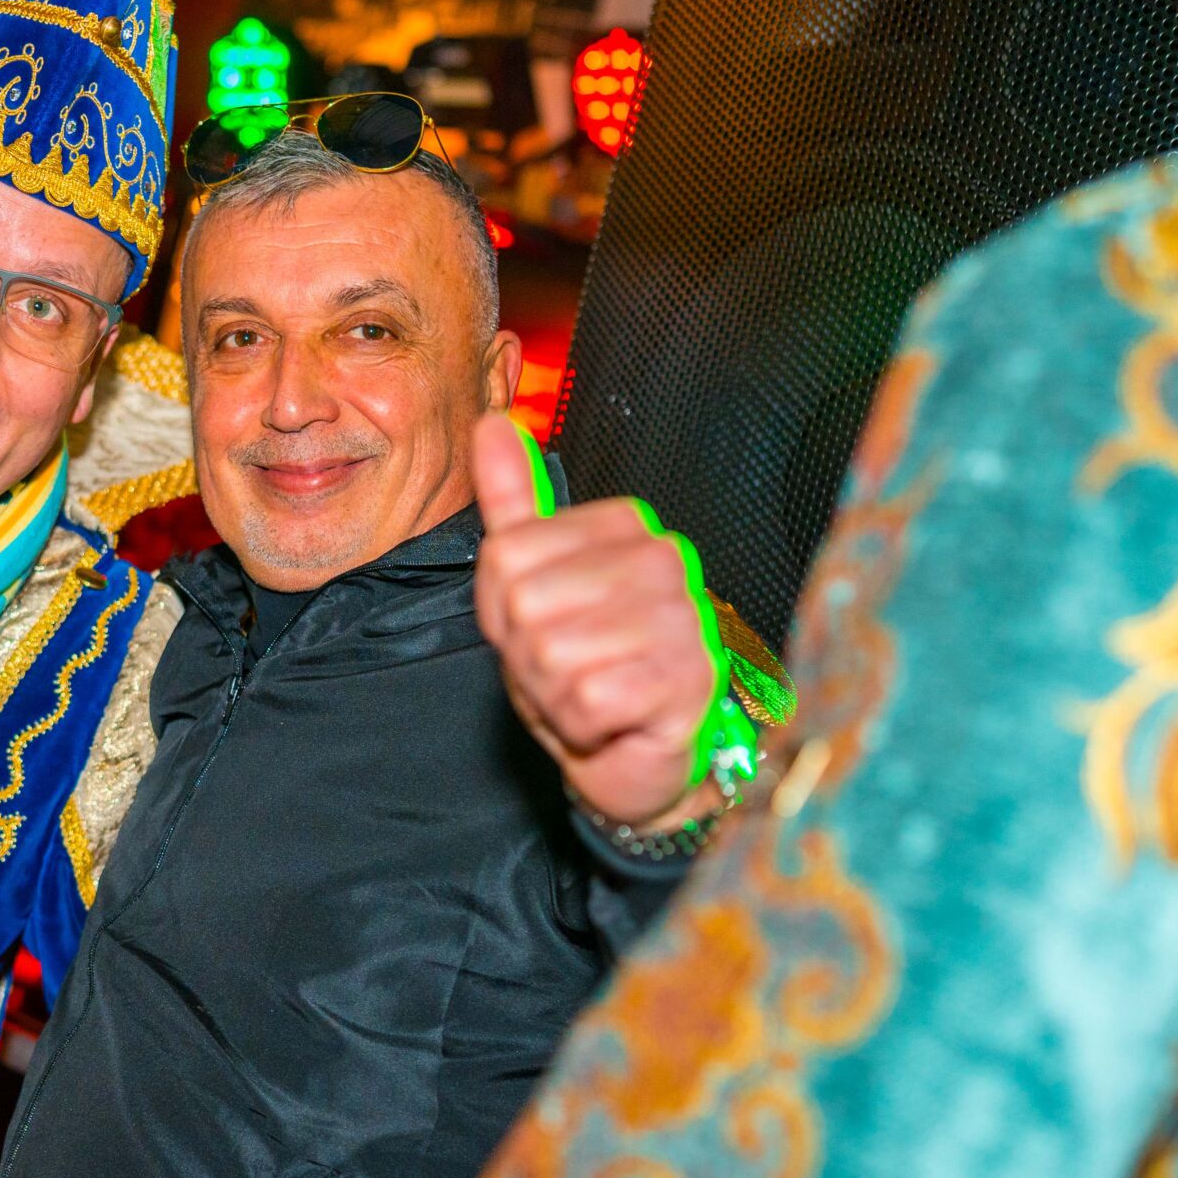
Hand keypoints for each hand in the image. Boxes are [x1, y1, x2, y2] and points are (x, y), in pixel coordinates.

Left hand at [471, 414, 725, 828]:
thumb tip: (490, 423)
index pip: (506, 554)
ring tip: (591, 696)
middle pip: (524, 603)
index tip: (548, 628)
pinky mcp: (687, 681)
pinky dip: (582, 725)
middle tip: (568, 671)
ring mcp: (682, 619)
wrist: (637, 754)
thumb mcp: (534, 581)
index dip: (505, 609)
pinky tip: (614, 722)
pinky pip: (586, 699)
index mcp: (626, 525)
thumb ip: (515, 503)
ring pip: (551, 653)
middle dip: (527, 654)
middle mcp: (664, 560)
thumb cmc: (587, 666)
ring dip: (553, 693)